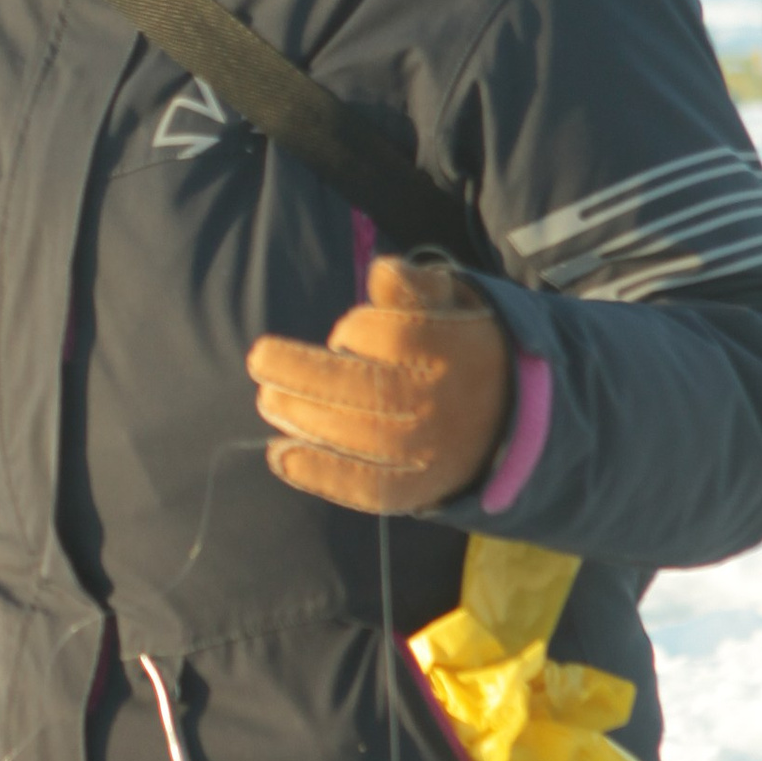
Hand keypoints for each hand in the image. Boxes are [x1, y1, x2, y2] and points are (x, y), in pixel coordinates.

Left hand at [247, 255, 512, 516]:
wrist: (501, 418)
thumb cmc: (451, 348)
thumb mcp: (444, 308)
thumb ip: (414, 286)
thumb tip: (384, 271)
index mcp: (455, 350)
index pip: (396, 337)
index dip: (358, 331)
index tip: (343, 332)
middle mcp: (445, 403)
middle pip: (371, 390)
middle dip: (305, 374)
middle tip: (260, 360)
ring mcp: (432, 450)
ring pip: (364, 438)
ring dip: (304, 419)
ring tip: (268, 400)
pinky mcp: (417, 489)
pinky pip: (368, 488)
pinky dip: (320, 472)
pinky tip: (279, 453)